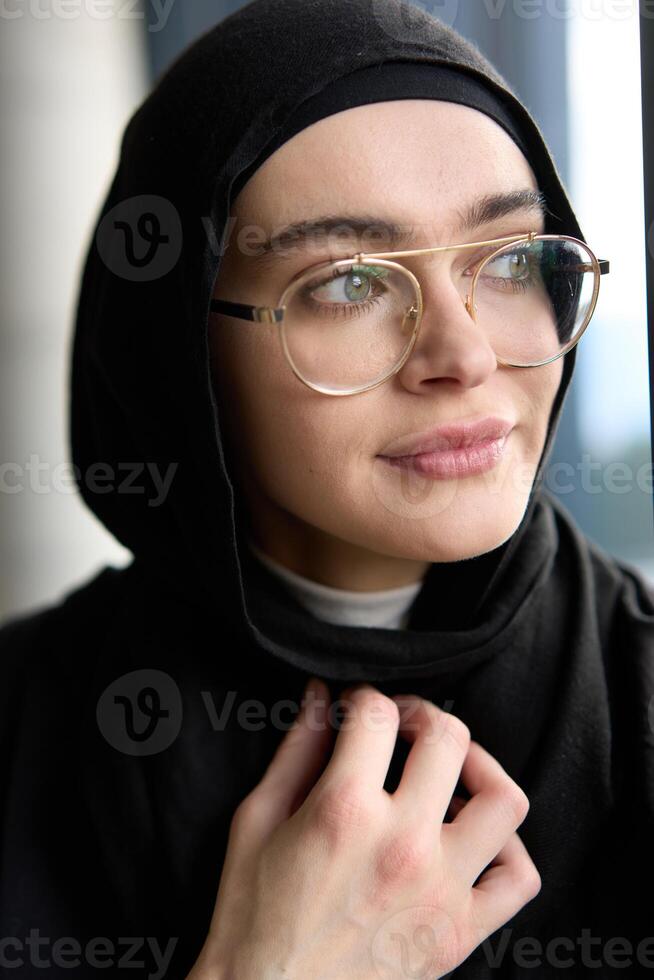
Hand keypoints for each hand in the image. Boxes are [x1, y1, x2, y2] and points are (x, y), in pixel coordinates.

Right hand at [186, 680, 540, 978]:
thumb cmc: (253, 915)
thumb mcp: (256, 819)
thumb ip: (295, 750)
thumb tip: (321, 696)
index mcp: (344, 811)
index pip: (378, 715)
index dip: (365, 697)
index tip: (356, 708)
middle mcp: (402, 844)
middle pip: (448, 738)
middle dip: (422, 714)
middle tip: (401, 725)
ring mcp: (440, 891)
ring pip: (503, 800)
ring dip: (481, 768)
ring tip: (450, 772)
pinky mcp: (460, 932)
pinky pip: (520, 878)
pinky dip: (507, 847)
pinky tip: (473, 836)